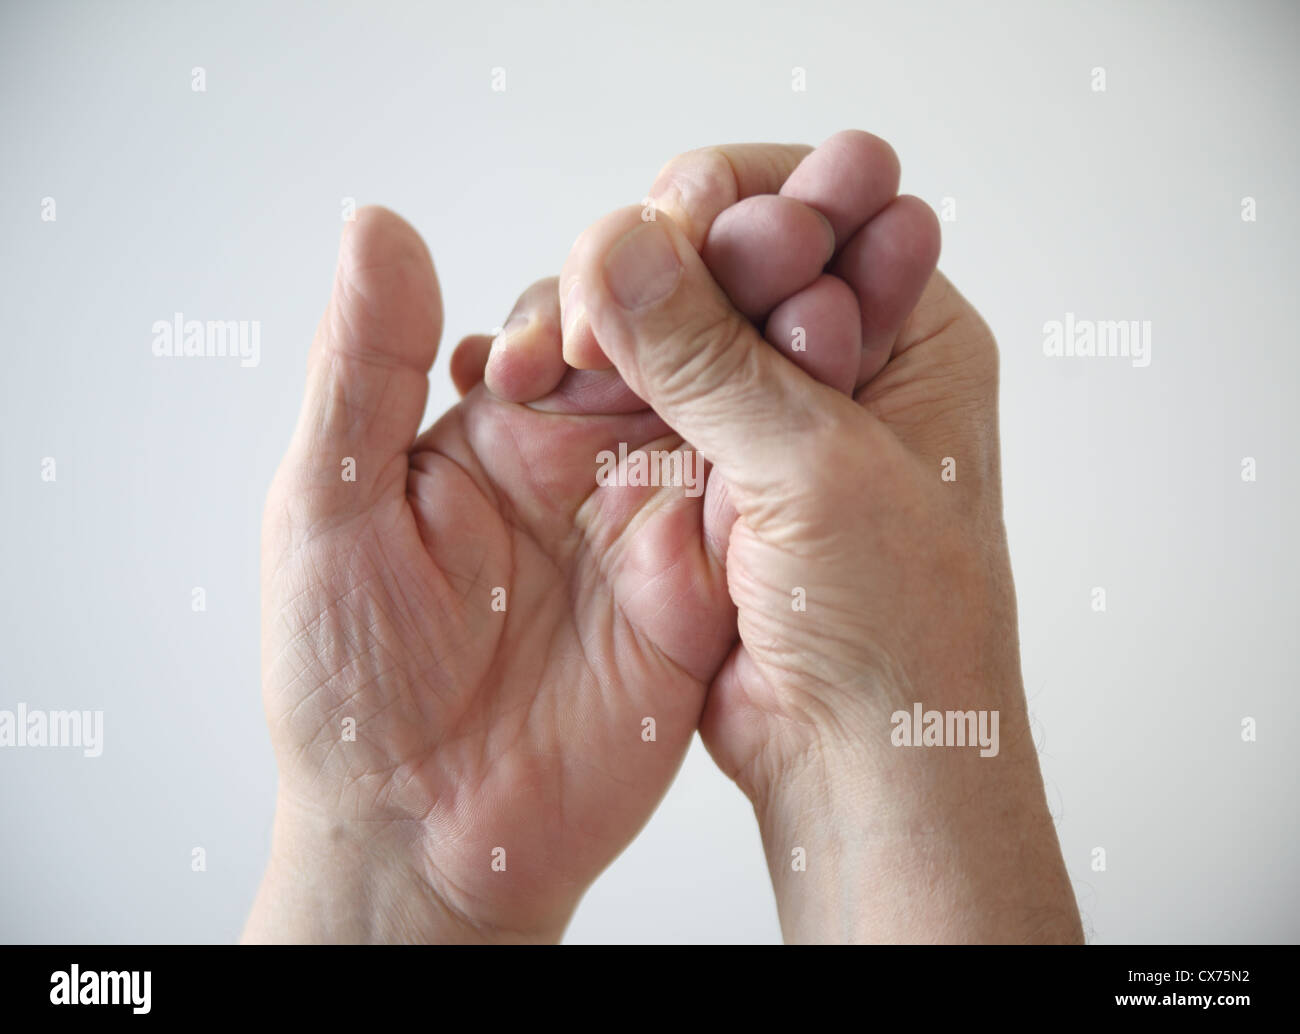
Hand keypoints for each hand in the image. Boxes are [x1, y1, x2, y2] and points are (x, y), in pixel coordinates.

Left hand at [244, 207, 747, 941]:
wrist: (421, 835)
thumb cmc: (347, 681)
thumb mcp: (329, 505)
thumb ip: (365, 367)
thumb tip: (377, 223)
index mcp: (503, 422)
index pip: (586, 305)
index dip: (631, 260)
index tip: (663, 233)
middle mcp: (587, 459)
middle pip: (678, 341)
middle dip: (730, 284)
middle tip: (781, 236)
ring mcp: (654, 524)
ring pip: (733, 409)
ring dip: (777, 353)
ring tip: (820, 300)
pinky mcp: (703, 593)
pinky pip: (760, 509)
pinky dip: (796, 454)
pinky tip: (832, 401)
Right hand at [558, 137, 1082, 942]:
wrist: (860, 763)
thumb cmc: (902, 630)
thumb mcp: (817, 470)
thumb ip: (711, 356)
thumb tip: (619, 248)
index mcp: (909, 330)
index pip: (813, 205)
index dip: (733, 198)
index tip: (668, 216)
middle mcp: (833, 362)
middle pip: (721, 258)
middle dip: (651, 262)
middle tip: (594, 295)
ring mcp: (761, 418)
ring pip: (662, 330)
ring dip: (603, 329)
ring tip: (546, 357)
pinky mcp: (699, 472)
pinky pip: (628, 401)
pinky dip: (578, 388)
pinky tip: (525, 382)